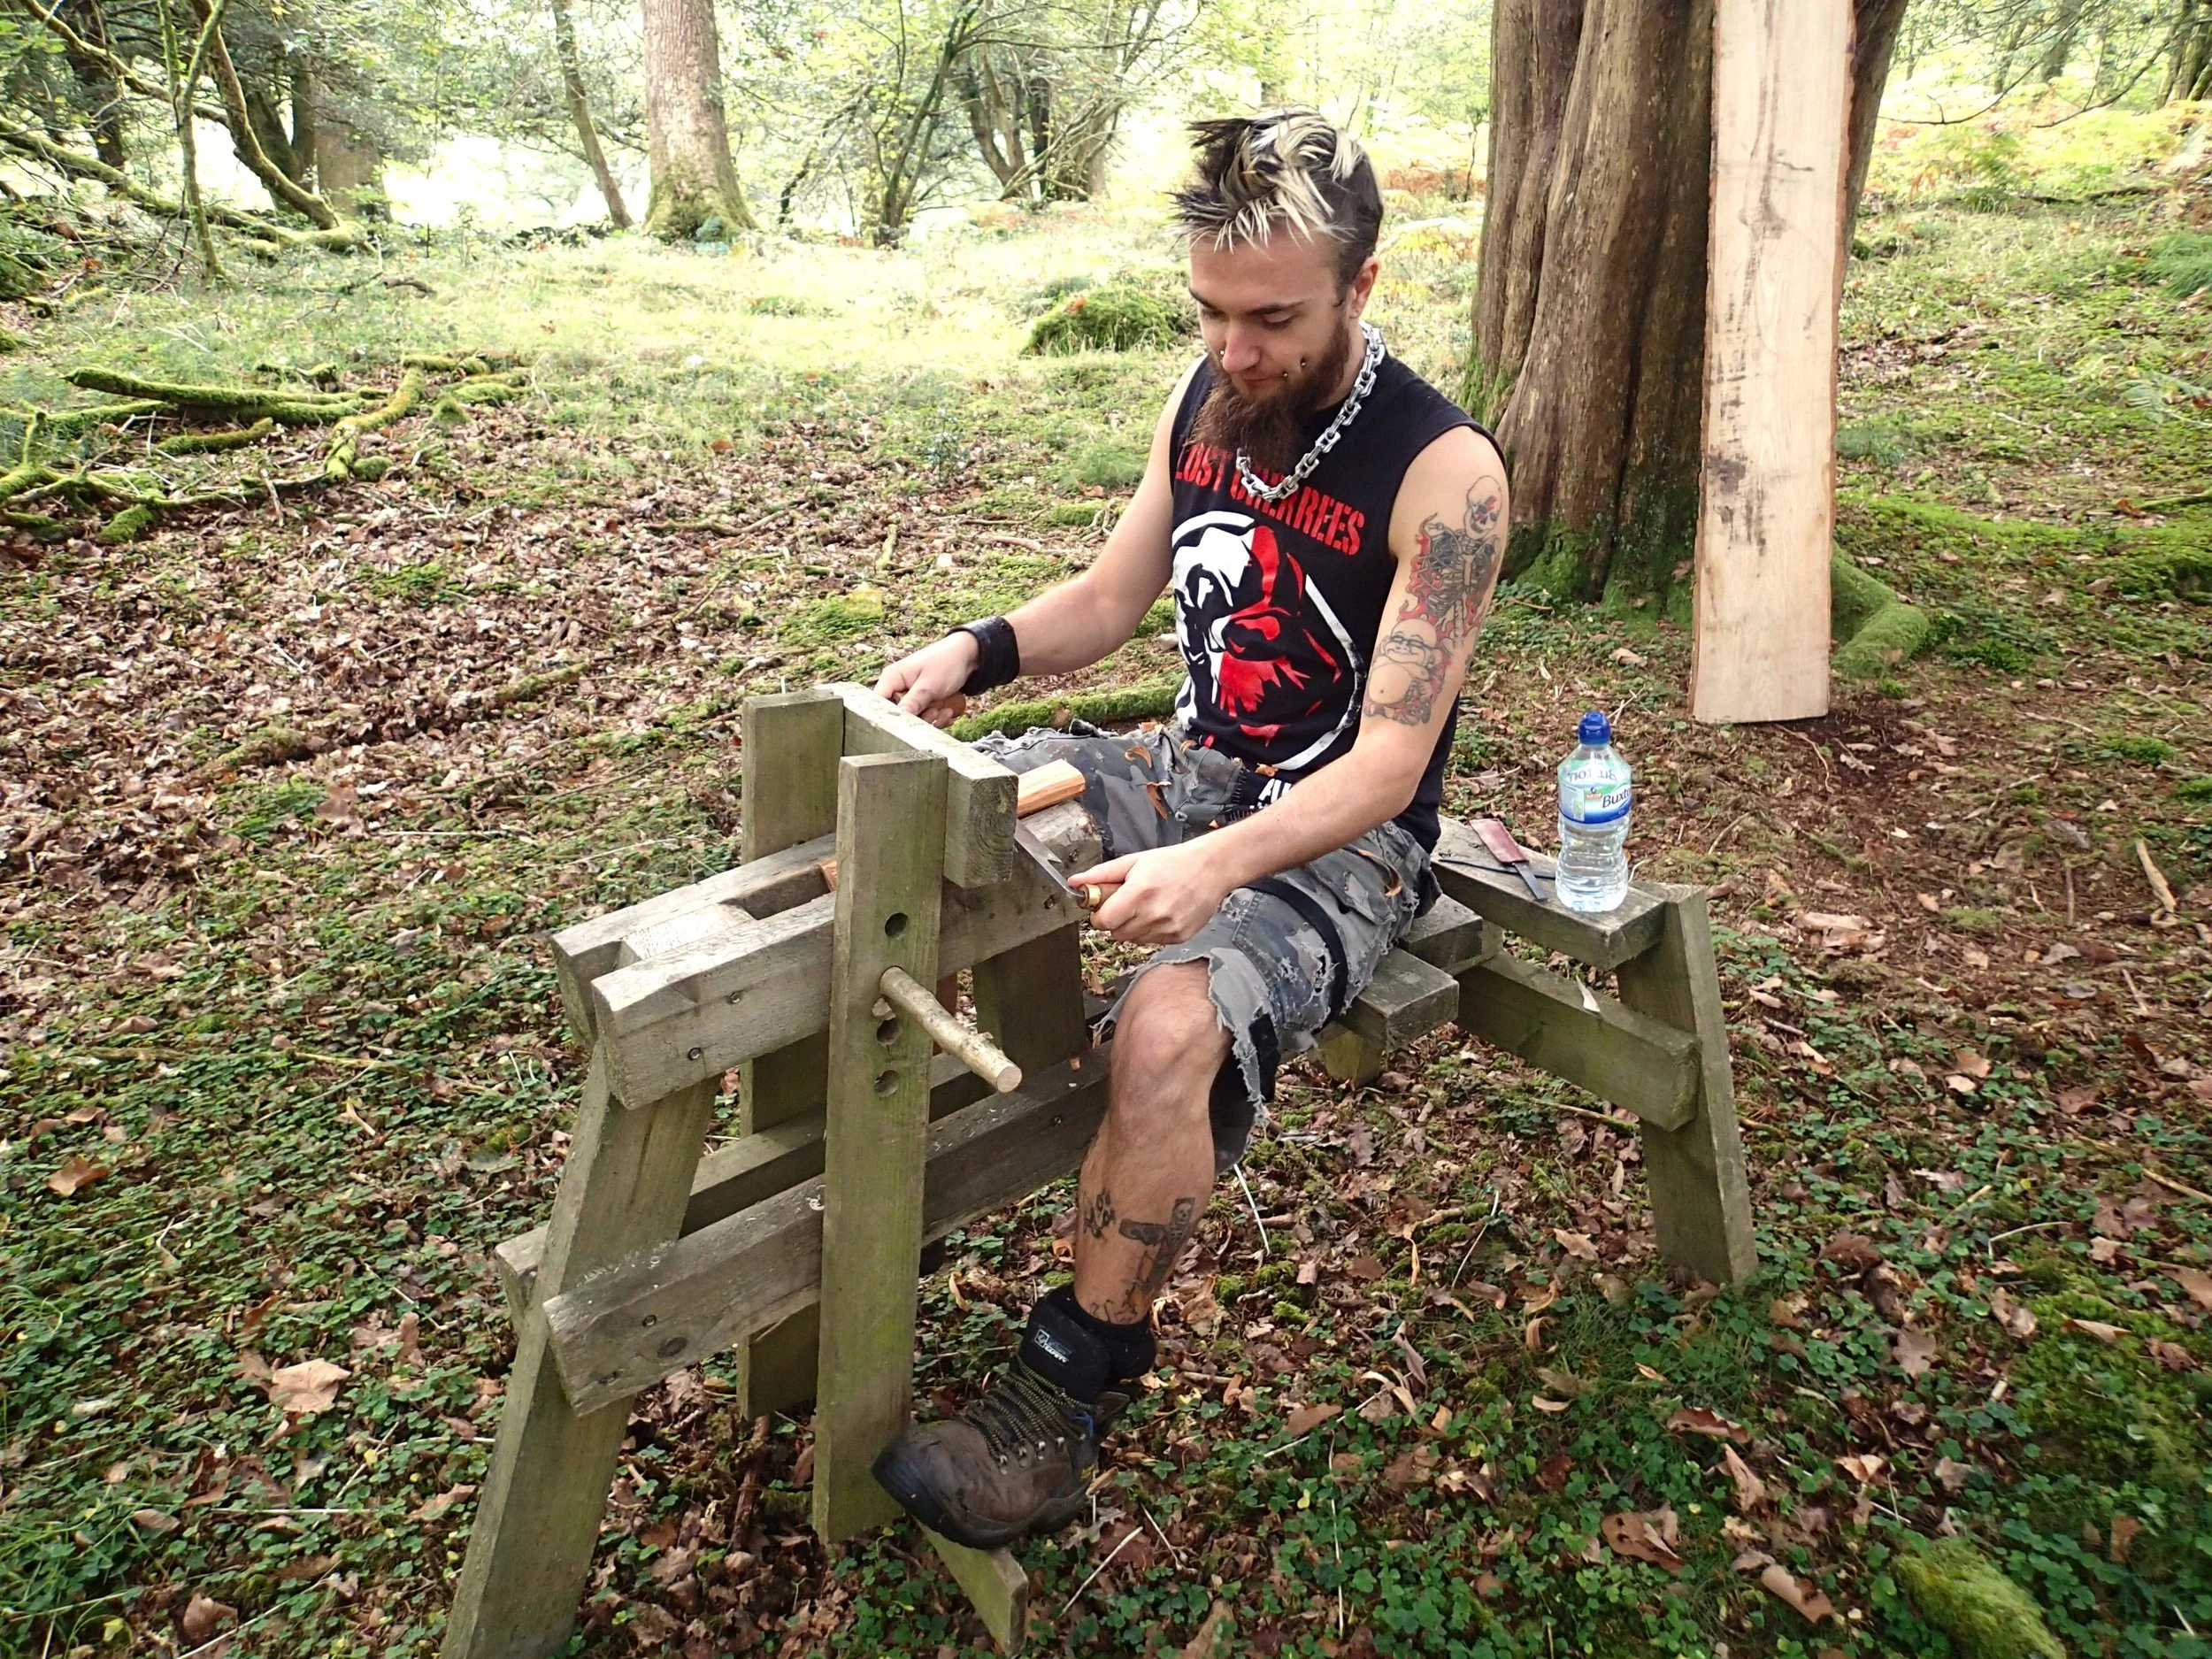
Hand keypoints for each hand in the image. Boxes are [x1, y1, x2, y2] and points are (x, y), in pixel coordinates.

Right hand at [874, 632, 977, 728]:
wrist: (968, 655)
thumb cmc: (946, 662)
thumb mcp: (929, 685)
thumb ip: (913, 702)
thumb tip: (897, 720)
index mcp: (892, 678)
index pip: (878, 703)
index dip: (888, 717)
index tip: (904, 725)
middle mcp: (898, 687)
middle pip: (898, 714)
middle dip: (918, 718)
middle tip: (934, 713)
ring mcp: (911, 695)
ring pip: (914, 718)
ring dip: (931, 719)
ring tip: (945, 710)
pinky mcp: (922, 701)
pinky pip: (925, 716)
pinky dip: (937, 717)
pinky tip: (949, 712)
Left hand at [1086, 841, 1230, 945]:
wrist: (1211, 868)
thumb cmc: (1172, 862)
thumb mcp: (1134, 861)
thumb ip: (1101, 874)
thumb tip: (1074, 882)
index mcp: (1139, 892)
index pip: (1104, 922)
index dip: (1100, 916)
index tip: (1105, 907)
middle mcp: (1154, 914)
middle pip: (1116, 934)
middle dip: (1115, 921)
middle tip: (1128, 903)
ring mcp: (1168, 928)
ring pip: (1133, 940)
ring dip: (1133, 927)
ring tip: (1147, 906)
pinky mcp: (1179, 937)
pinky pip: (1153, 942)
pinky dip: (1151, 931)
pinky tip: (1162, 913)